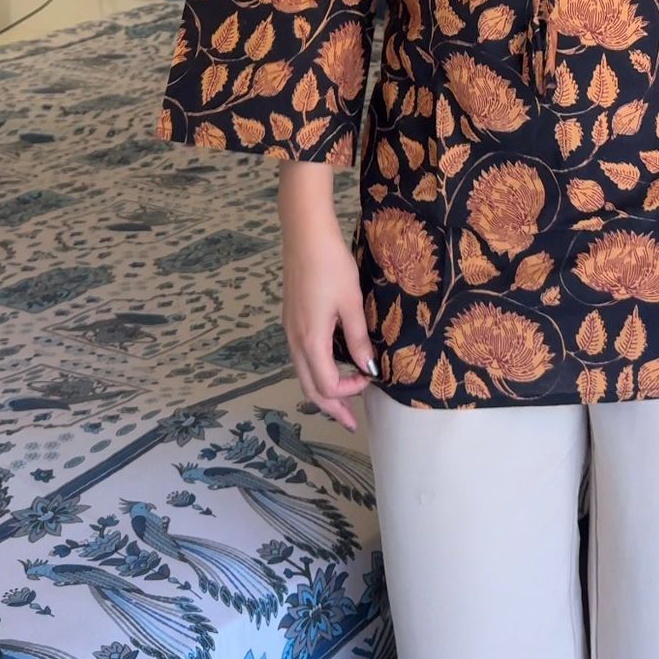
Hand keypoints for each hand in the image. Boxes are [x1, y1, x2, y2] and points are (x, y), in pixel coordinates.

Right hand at [281, 213, 378, 433]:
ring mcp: (289, 331)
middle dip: (331, 407)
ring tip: (343, 399)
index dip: (348, 393)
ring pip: (303, 373)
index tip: (370, 380)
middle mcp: (295, 341)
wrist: (305, 236)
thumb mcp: (351, 303)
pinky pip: (301, 357)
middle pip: (309, 387)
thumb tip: (368, 368)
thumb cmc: (331, 266)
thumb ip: (358, 339)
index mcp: (311, 341)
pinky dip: (316, 371)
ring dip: (322, 390)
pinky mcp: (290, 320)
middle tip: (352, 421)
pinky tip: (330, 367)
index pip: (326, 385)